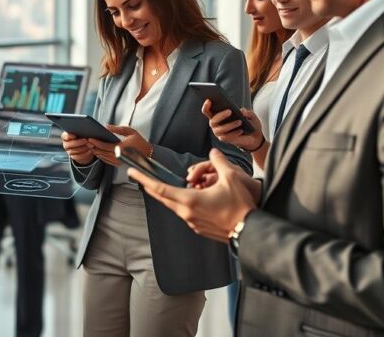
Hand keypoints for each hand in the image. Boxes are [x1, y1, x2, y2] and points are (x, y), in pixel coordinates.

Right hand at [61, 131, 95, 165]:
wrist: (85, 146)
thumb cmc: (83, 136)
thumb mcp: (81, 132)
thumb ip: (80, 131)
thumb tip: (85, 128)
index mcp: (65, 136)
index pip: (65, 136)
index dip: (69, 136)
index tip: (75, 135)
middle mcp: (66, 144)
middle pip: (69, 145)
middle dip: (78, 142)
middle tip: (86, 140)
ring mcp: (69, 151)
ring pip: (73, 151)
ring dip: (82, 148)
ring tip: (90, 145)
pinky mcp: (74, 157)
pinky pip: (77, 157)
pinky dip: (84, 154)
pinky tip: (90, 151)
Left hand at [91, 124, 151, 166]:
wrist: (147, 153)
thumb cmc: (139, 141)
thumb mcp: (130, 131)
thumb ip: (117, 129)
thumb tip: (106, 126)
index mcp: (121, 148)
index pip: (105, 146)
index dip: (96, 142)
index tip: (89, 138)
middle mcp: (119, 157)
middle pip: (102, 153)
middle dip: (93, 147)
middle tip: (86, 142)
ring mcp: (119, 162)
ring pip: (103, 158)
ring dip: (96, 152)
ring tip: (89, 146)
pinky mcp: (119, 164)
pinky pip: (107, 161)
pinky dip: (101, 156)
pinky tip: (97, 152)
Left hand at [128, 149, 257, 242]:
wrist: (250, 231)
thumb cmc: (241, 206)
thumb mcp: (231, 178)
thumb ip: (219, 162)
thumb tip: (213, 152)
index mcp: (190, 200)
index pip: (160, 188)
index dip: (144, 179)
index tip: (132, 172)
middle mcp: (187, 213)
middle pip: (162, 198)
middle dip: (150, 186)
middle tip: (139, 176)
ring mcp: (192, 223)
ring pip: (173, 206)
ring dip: (167, 194)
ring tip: (163, 185)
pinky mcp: (199, 229)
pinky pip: (184, 213)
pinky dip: (181, 203)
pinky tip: (188, 196)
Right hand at [201, 100, 263, 151]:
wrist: (254, 135)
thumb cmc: (249, 122)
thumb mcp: (251, 115)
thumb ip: (247, 112)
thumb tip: (242, 111)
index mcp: (217, 114)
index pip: (207, 111)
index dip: (206, 106)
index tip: (209, 100)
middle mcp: (215, 124)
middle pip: (213, 120)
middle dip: (221, 115)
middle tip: (230, 111)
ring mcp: (219, 132)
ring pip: (220, 129)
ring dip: (230, 125)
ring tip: (240, 121)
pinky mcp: (224, 139)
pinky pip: (226, 137)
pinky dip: (234, 133)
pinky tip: (241, 130)